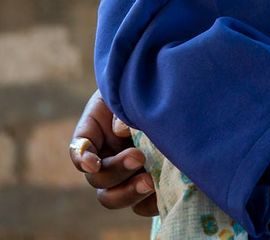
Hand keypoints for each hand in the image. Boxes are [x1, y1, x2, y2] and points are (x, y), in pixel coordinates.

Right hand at [69, 89, 157, 215]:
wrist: (168, 92)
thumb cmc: (141, 87)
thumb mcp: (127, 90)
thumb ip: (122, 109)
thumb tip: (121, 130)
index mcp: (95, 131)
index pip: (79, 149)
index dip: (83, 159)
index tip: (94, 162)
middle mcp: (105, 155)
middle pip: (97, 178)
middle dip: (116, 172)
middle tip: (139, 158)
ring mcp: (124, 172)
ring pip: (113, 197)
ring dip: (129, 193)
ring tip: (151, 181)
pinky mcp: (145, 182)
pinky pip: (141, 204)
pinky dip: (149, 202)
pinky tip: (163, 190)